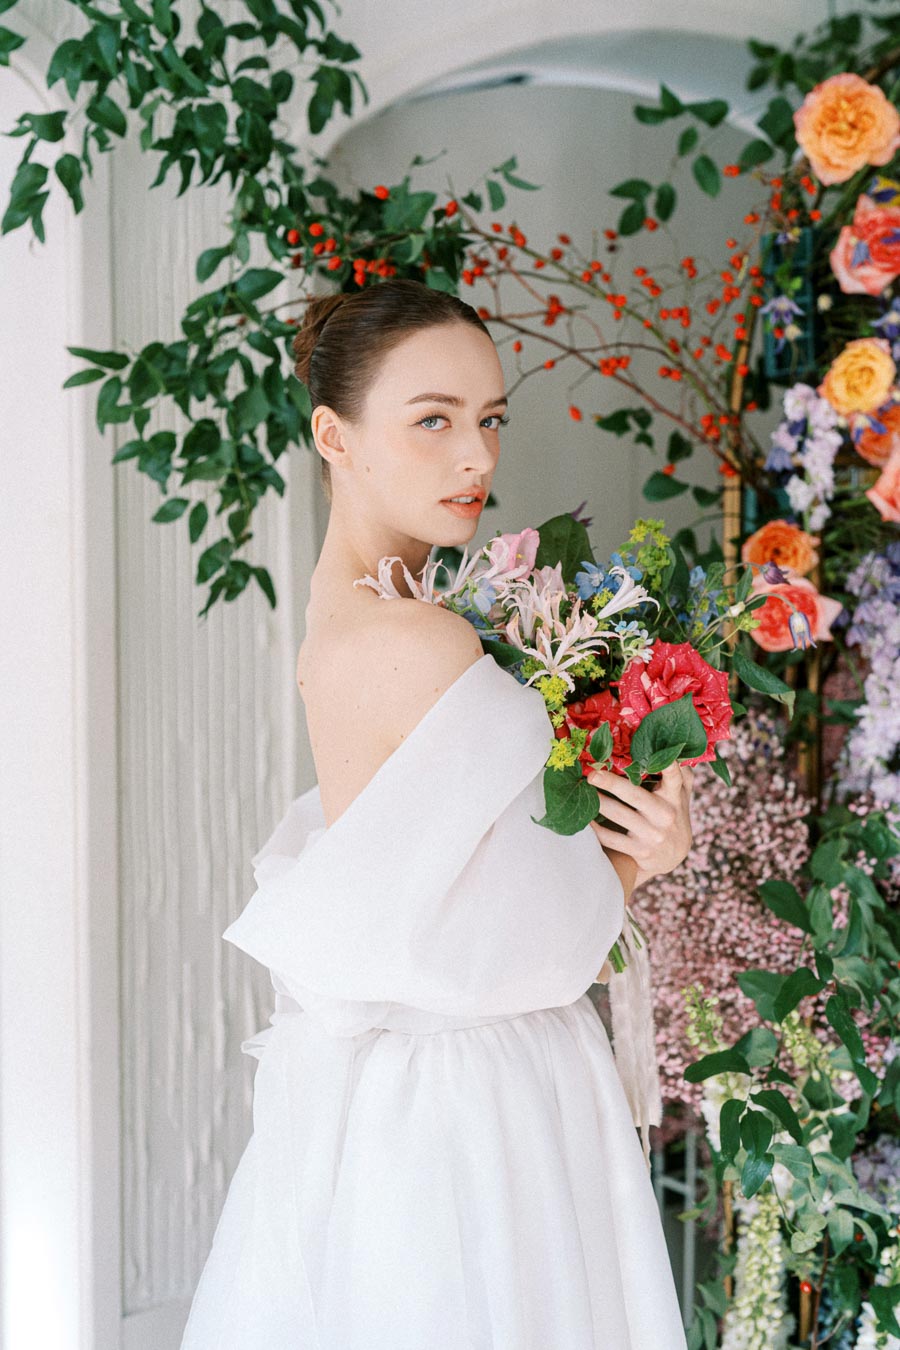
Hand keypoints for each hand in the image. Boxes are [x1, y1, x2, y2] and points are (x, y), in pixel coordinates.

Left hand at [587, 761, 693, 891]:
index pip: (674, 779)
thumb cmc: (673, 815)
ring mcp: (652, 834)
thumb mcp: (681, 795)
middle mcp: (664, 815)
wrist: (673, 856)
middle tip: (592, 774)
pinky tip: (584, 817)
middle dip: (612, 783)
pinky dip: (595, 829)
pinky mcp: (639, 851)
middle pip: (635, 796)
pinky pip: (611, 839)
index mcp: (674, 797)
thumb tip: (670, 745)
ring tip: (583, 790)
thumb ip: (680, 773)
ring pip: (619, 815)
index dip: (668, 768)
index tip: (659, 756)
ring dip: (599, 802)